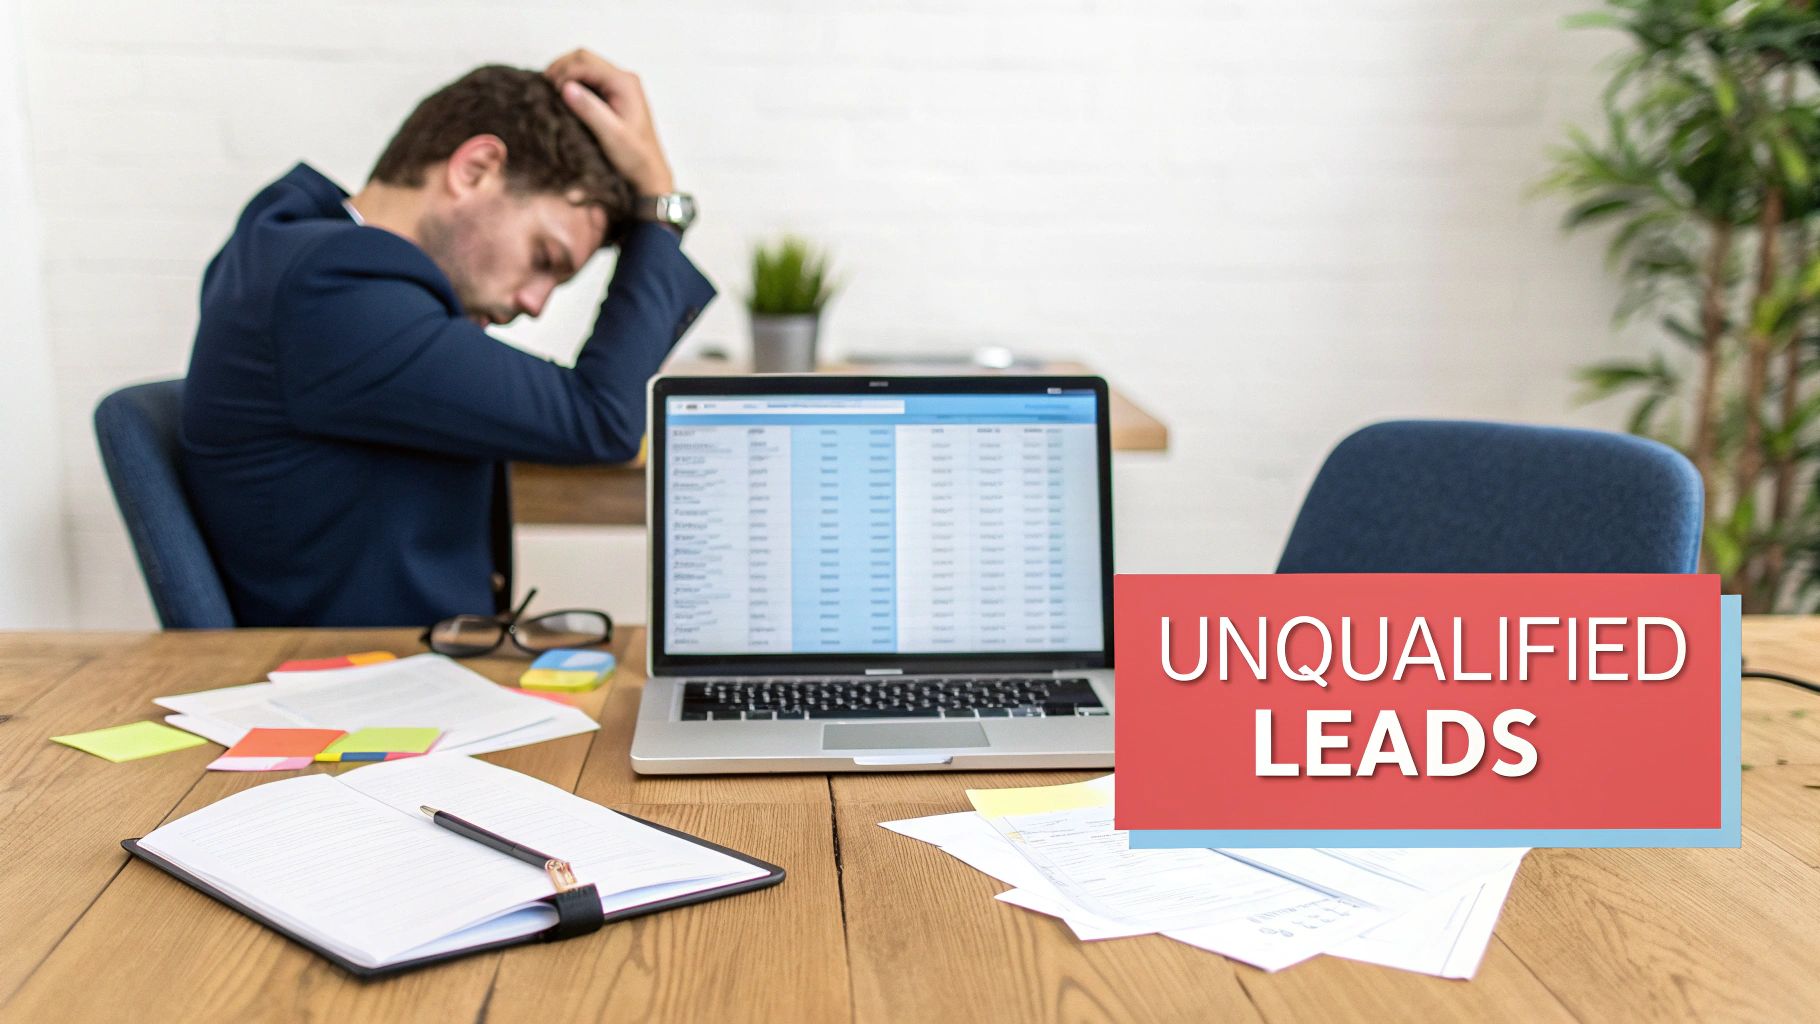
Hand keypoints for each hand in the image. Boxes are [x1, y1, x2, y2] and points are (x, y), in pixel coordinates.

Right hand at [545, 49, 674, 196]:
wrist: (650, 173)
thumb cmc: (635, 157)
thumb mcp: (611, 135)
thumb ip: (590, 110)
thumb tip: (566, 87)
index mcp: (624, 83)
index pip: (585, 63)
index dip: (563, 73)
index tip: (550, 93)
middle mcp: (624, 78)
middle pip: (583, 58)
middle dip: (561, 68)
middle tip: (545, 88)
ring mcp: (620, 85)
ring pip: (585, 66)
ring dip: (566, 74)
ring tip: (551, 92)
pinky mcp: (615, 95)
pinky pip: (589, 79)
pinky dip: (573, 83)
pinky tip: (563, 98)